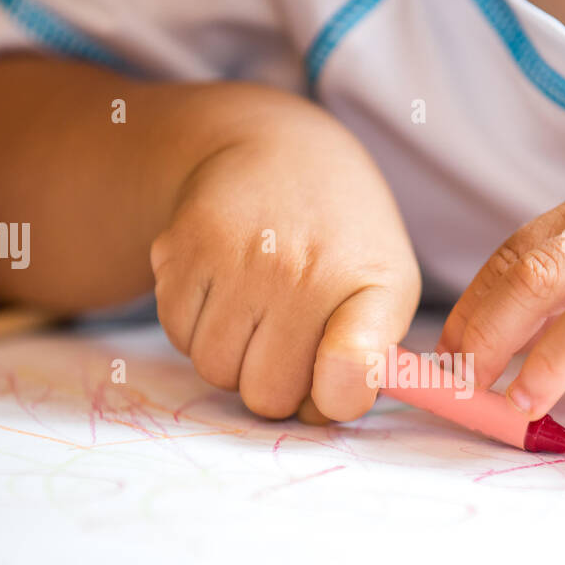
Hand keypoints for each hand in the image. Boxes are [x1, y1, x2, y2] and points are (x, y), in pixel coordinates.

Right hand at [151, 104, 419, 420]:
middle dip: (276, 383)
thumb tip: (320, 412)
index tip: (335, 387)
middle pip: (267, 396)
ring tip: (257, 313)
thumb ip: (371, 363)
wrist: (278, 152)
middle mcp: (303, 271)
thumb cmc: (341, 243)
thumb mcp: (387, 289)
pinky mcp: (182, 248)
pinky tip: (224, 292)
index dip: (339, 394)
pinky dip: (196, 329)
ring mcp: (238, 258)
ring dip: (233, 358)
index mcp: (369, 285)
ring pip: (215, 372)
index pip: (352, 366)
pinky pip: (177, 336)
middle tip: (290, 341)